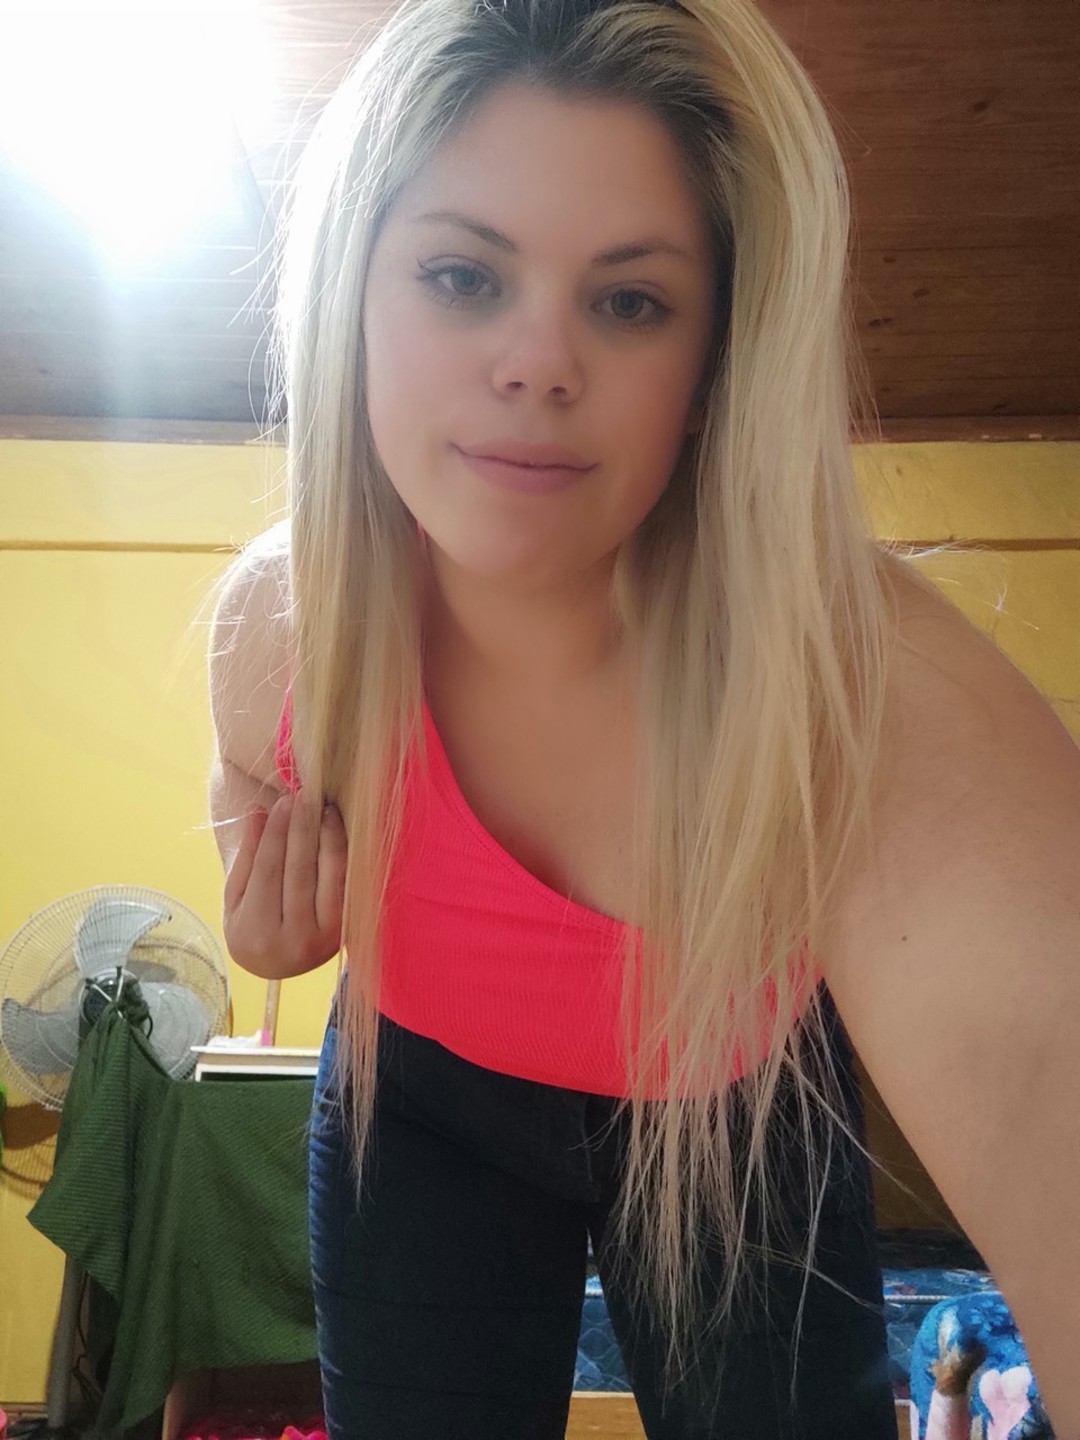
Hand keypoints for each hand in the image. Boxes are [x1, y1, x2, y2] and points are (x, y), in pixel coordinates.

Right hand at [223, 791, 346, 978]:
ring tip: (323, 808)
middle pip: (299, 871)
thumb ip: (247, 856)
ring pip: (328, 876)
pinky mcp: (346, 931)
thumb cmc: (249, 926)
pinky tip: (336, 831)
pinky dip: (342, 855)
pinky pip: (345, 884)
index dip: (275, 834)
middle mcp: (294, 941)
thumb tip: (256, 810)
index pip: (268, 871)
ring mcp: (325, 939)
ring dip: (327, 837)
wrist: (276, 965)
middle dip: (302, 829)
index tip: (281, 802)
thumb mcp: (236, 896)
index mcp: (257, 934)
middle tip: (304, 796)